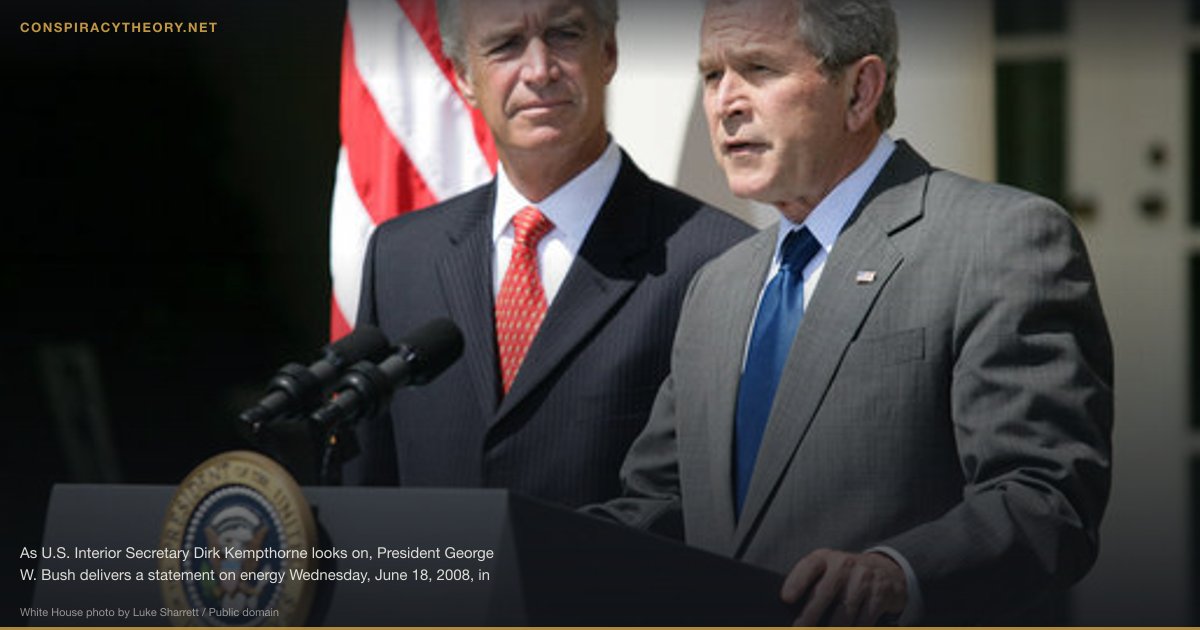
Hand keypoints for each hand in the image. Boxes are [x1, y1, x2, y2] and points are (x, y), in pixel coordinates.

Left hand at [780, 549, 906, 625]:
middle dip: (810, 615)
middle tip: (799, 628)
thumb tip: (792, 609)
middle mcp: (844, 564)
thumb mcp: (827, 569)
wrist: (885, 570)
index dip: (797, 582)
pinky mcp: (880, 593)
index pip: (809, 566)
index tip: (786, 598)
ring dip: (833, 628)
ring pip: (845, 611)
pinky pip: (864, 619)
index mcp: (825, 558)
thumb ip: (811, 583)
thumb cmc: (844, 575)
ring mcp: (864, 577)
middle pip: (825, 592)